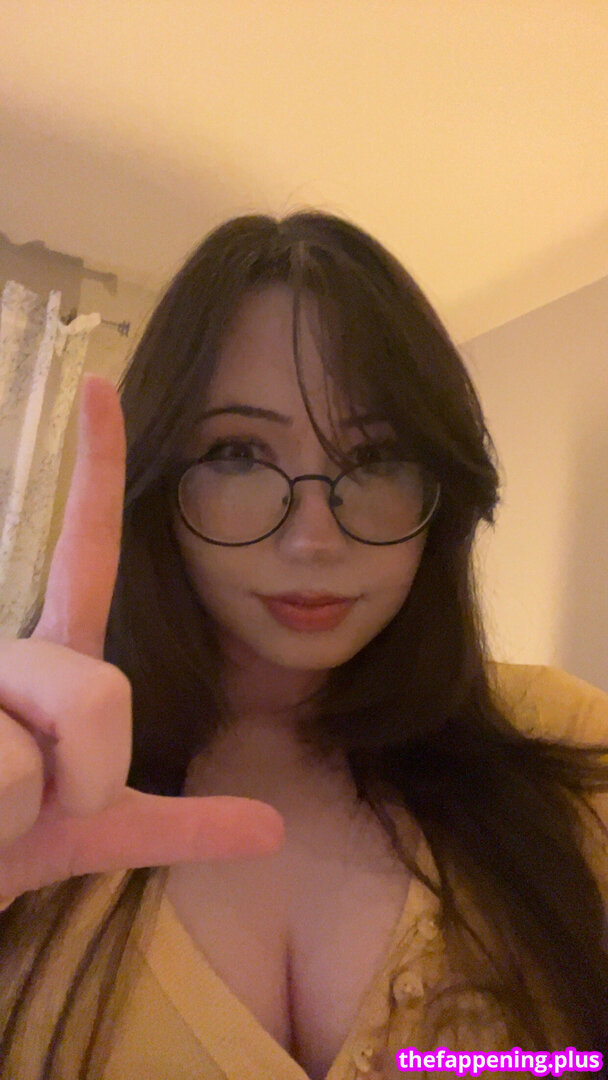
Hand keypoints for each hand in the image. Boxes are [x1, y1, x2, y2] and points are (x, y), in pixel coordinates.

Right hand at [0, 376, 283, 903]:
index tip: (102, 383)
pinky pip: (2, 791)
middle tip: (45, 807)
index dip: (98, 470)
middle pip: (99, 694)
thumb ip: (179, 824)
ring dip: (20, 820)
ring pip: (31, 762)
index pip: (86, 554)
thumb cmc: (9, 843)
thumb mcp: (97, 833)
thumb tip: (273, 828)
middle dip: (89, 777)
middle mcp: (7, 652)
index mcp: (55, 660)